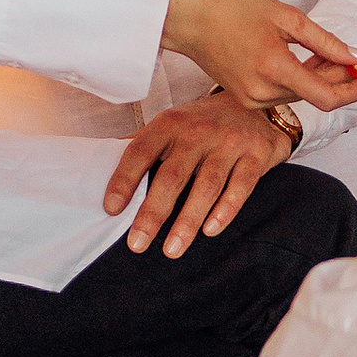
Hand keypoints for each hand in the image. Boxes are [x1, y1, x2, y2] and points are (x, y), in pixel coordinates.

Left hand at [106, 96, 289, 257]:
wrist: (256, 105)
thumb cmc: (204, 122)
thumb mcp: (172, 124)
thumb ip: (143, 144)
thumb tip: (100, 162)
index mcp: (170, 124)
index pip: (141, 151)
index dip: (124, 179)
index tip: (111, 209)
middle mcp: (198, 131)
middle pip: (173, 175)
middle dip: (153, 212)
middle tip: (137, 243)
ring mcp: (229, 142)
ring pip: (207, 186)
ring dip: (188, 221)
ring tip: (172, 250)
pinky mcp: (256, 154)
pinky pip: (241, 186)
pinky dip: (226, 210)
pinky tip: (210, 231)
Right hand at [159, 0, 356, 114]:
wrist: (189, 18)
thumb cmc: (233, 9)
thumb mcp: (287, 17)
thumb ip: (326, 42)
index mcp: (274, 69)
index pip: (326, 99)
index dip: (353, 91)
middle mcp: (262, 92)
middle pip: (316, 96)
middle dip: (338, 77)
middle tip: (350, 55)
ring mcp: (252, 99)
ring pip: (300, 95)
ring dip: (318, 77)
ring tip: (323, 52)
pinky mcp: (246, 99)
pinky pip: (283, 94)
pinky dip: (298, 80)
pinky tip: (301, 60)